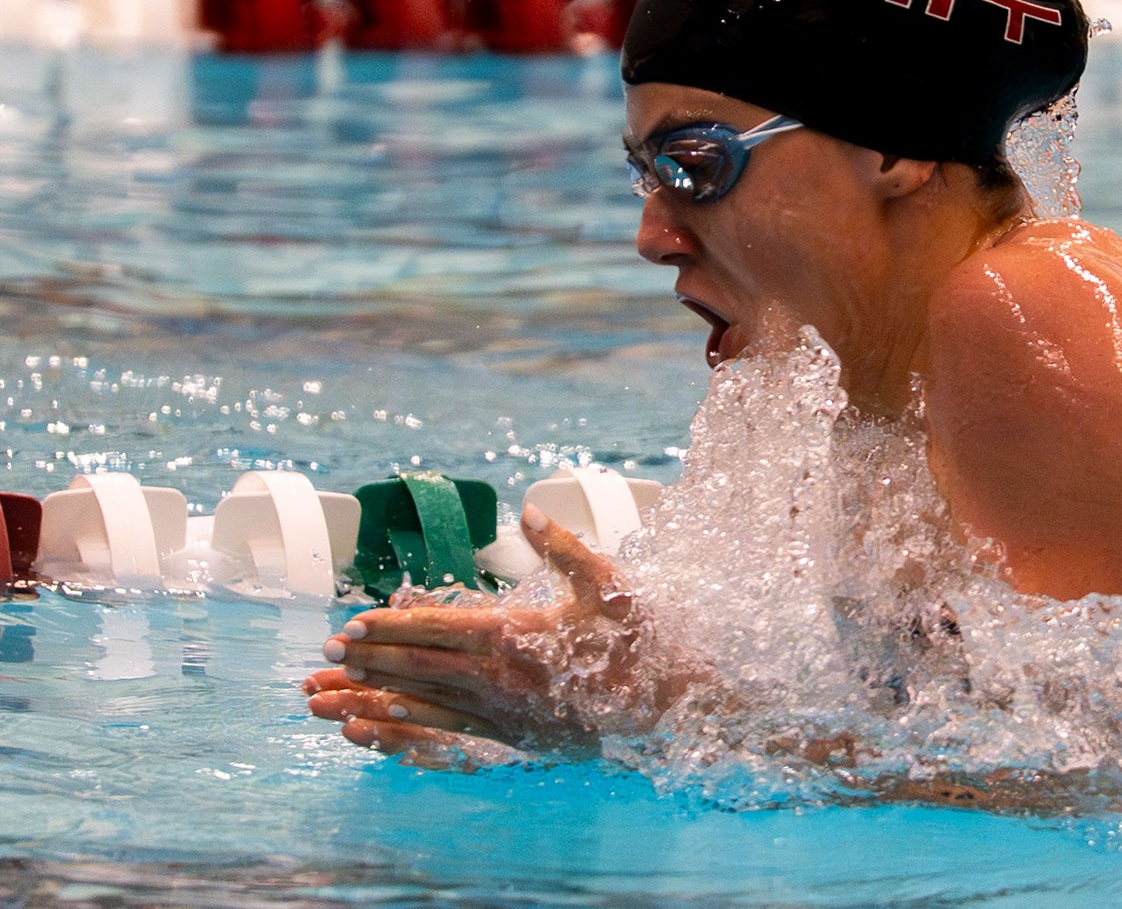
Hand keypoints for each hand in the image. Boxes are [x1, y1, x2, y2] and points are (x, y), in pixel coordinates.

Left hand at [304, 504, 695, 766]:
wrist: (673, 700)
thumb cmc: (642, 636)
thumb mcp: (609, 582)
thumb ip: (564, 546)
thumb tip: (526, 510)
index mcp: (519, 633)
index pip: (436, 629)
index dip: (389, 627)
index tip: (350, 626)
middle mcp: (503, 678)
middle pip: (419, 668)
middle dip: (368, 662)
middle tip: (322, 659)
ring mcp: (506, 713)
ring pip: (425, 705)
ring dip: (373, 700)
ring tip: (327, 700)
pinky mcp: (515, 738)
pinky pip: (447, 736)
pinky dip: (406, 734)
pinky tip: (378, 733)